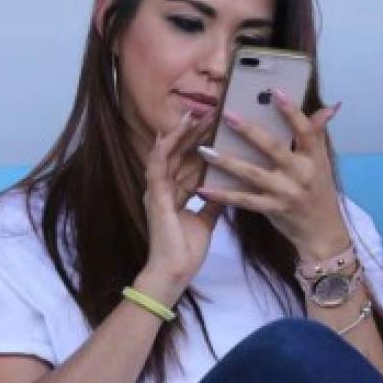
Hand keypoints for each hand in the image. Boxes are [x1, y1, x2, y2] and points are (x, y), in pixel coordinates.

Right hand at [138, 110, 222, 302]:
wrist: (174, 272)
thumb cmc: (187, 251)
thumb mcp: (206, 221)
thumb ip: (213, 203)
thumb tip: (227, 190)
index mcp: (176, 193)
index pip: (189, 161)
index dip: (201, 143)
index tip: (216, 126)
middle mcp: (164, 188)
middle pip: (179, 153)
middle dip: (193, 132)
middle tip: (209, 111)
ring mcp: (157, 190)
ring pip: (167, 154)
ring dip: (179, 134)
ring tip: (193, 114)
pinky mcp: (154, 196)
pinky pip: (156, 167)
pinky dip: (162, 149)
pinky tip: (169, 133)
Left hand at [195, 91, 348, 257]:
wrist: (323, 231)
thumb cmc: (320, 191)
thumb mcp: (322, 162)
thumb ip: (318, 134)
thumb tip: (329, 107)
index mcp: (313, 157)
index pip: (305, 130)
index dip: (292, 111)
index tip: (276, 91)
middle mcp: (300, 174)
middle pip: (273, 148)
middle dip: (250, 131)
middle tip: (227, 116)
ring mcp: (286, 193)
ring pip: (253, 174)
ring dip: (227, 161)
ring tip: (204, 150)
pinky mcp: (273, 210)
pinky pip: (244, 201)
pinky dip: (223, 195)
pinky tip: (203, 189)